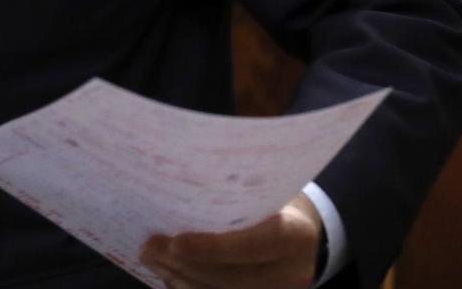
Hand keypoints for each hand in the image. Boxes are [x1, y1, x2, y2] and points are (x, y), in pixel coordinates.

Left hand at [140, 193, 322, 288]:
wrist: (312, 230)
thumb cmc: (281, 197)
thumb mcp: (270, 187)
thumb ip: (239, 193)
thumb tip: (180, 182)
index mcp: (296, 233)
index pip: (254, 245)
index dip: (214, 248)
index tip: (176, 241)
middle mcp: (291, 270)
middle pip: (232, 277)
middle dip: (185, 264)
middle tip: (149, 246)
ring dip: (182, 277)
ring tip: (151, 257)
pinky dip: (192, 286)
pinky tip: (169, 273)